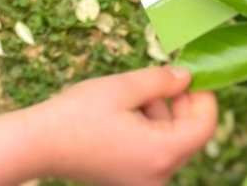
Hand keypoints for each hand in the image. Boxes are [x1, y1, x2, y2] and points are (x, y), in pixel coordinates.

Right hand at [0, 66, 217, 185]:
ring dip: (157, 112)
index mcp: (162, 153)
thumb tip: (187, 76)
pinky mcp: (132, 178)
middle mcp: (160, 175)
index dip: (204, 95)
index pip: (205, 126)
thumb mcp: (123, 87)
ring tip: (127, 94)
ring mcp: (146, 180)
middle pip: (188, 134)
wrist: (41, 143)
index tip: (192, 71)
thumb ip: (160, 81)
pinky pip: (153, 149)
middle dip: (176, 102)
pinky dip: (146, 127)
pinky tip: (121, 111)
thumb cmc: (79, 113)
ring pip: (169, 139)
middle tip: (155, 75)